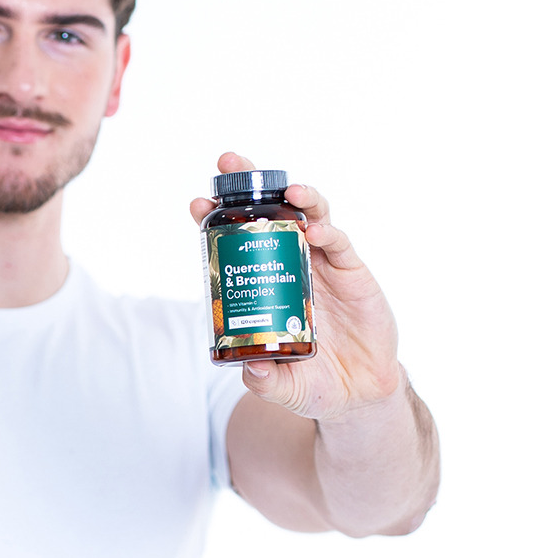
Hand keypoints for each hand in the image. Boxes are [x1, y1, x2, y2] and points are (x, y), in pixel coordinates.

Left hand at [189, 152, 405, 421]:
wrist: (360, 394)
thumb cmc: (315, 385)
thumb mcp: (285, 388)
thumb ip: (266, 382)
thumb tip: (250, 368)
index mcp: (266, 284)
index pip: (237, 243)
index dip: (218, 221)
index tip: (197, 205)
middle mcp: (291, 265)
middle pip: (270, 215)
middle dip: (250, 186)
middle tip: (231, 163)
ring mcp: (323, 265)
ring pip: (308, 217)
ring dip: (297, 197)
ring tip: (288, 190)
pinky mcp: (353, 273)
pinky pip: (339, 243)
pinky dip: (328, 230)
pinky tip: (315, 228)